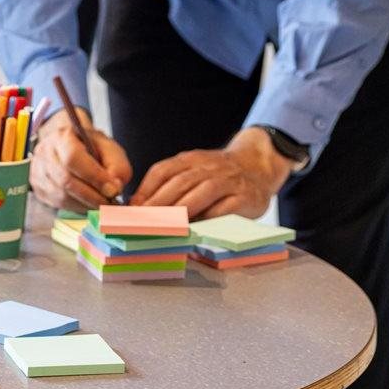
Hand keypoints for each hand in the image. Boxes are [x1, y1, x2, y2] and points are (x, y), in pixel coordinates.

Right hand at [29, 108, 132, 210]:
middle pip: (65, 180)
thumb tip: (114, 188)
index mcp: (62, 136)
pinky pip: (57, 204)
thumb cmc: (90, 147)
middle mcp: (45, 153)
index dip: (94, 177)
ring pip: (61, 196)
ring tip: (101, 204)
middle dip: (92, 196)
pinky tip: (88, 204)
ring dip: (85, 204)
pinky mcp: (38, 188)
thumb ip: (117, 166)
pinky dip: (77, 207)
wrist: (69, 147)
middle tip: (110, 203)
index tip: (113, 189)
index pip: (73, 158)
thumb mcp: (109, 148)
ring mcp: (38, 171)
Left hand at [132, 127, 294, 218]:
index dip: (145, 190)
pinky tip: (196, 229)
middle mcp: (208, 167)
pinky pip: (226, 208)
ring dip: (181, 211)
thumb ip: (172, 184)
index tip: (131, 209)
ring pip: (201, 193)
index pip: (162, 171)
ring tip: (164, 227)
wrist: (258, 165)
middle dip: (158, 204)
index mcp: (190, 159)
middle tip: (142, 222)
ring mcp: (228, 181)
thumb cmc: (218, 174)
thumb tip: (140, 207)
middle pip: (179, 183)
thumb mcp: (194, 170)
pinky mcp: (245, 197)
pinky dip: (209, 218)